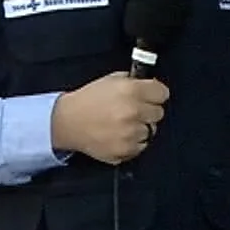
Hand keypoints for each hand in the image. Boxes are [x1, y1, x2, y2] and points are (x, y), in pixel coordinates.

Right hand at [49, 73, 168, 163]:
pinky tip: (118, 135)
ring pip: (150, 130)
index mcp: (131, 90)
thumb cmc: (89, 100)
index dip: (155, 95)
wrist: (66, 122)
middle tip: (131, 111)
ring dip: (139, 128)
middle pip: (158, 113)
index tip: (149, 97)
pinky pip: (141, 146)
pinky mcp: (125, 150)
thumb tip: (153, 87)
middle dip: (147, 111)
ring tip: (121, 124)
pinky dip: (133, 142)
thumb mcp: (111, 80)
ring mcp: (130, 133)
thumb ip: (135, 82)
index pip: (162, 93)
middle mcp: (133, 111)